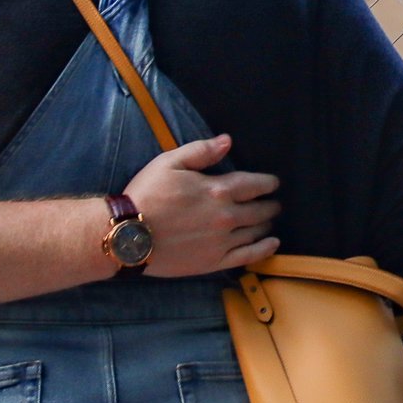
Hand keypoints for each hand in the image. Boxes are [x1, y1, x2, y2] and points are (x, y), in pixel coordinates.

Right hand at [123, 134, 279, 278]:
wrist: (127, 235)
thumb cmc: (146, 194)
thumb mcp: (169, 162)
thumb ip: (201, 151)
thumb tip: (227, 141)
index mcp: (217, 190)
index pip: (254, 185)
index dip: (268, 183)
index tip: (274, 183)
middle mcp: (226, 216)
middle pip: (259, 210)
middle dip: (270, 205)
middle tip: (275, 204)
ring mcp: (221, 241)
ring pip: (255, 232)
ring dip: (266, 225)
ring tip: (269, 221)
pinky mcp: (213, 262)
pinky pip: (247, 256)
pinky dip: (264, 250)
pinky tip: (272, 244)